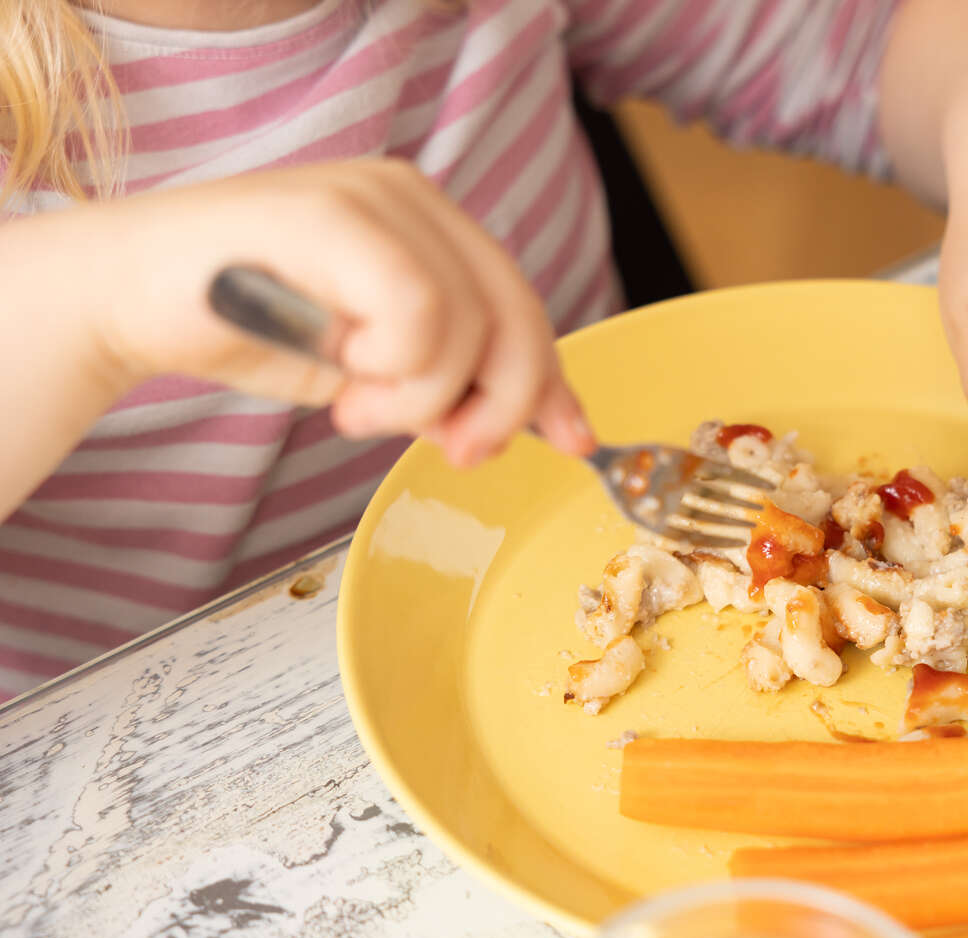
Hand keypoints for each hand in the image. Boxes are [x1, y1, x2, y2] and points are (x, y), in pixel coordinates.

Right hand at [82, 158, 591, 466]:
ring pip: (467, 325)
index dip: (552, 380)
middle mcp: (412, 197)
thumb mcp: (379, 371)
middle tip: (460, 450)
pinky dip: (391, 369)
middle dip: (501, 403)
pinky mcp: (337, 215)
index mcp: (431, 224)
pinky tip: (341, 376)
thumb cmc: (250, 325)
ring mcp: (375, 198)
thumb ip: (454, 384)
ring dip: (419, 396)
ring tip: (357, 404)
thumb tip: (540, 422)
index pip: (521, 305)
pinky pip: (419, 313)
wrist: (131, 298)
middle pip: (514, 314)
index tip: (576, 440)